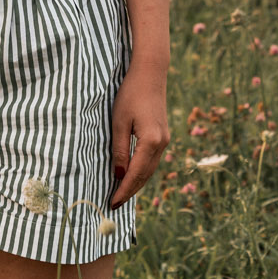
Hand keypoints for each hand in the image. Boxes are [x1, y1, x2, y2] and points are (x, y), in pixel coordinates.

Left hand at [107, 66, 169, 209]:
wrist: (150, 74)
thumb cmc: (130, 94)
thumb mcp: (119, 122)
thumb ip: (119, 149)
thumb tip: (119, 174)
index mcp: (151, 141)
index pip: (135, 174)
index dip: (123, 191)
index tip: (112, 203)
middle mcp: (162, 144)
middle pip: (145, 176)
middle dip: (130, 191)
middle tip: (114, 204)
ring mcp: (165, 140)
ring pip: (150, 170)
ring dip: (136, 183)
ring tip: (121, 194)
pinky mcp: (163, 135)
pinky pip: (152, 160)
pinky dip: (141, 171)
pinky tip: (131, 175)